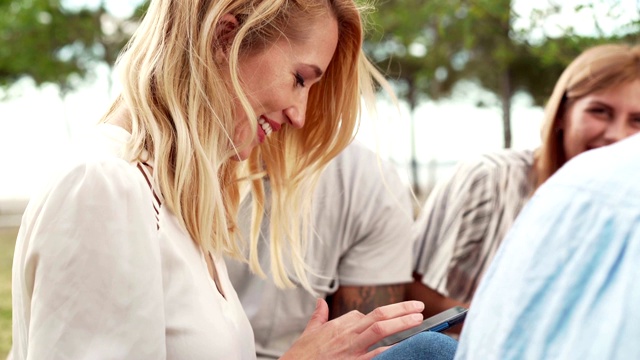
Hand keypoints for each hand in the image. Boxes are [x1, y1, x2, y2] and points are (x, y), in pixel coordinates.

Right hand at [281, 298, 424, 359]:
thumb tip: (320, 301)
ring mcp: (352, 349)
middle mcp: (347, 334)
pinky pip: (377, 355)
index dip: (377, 318)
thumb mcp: (309, 332)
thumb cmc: (301, 354)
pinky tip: (405, 346)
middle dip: (400, 310)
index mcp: (338, 325)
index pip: (363, 315)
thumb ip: (319, 316)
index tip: (385, 321)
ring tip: (418, 320)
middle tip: (418, 307)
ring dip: (401, 324)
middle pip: (378, 315)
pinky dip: (392, 349)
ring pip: (380, 330)